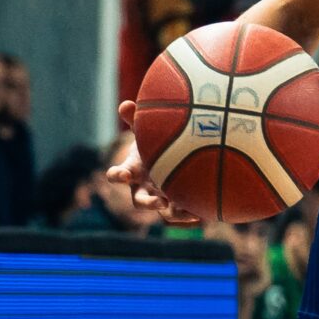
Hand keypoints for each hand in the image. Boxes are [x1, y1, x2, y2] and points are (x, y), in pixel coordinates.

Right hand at [110, 98, 204, 224]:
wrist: (167, 156)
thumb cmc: (151, 143)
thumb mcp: (145, 130)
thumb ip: (136, 119)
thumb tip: (126, 104)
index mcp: (131, 171)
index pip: (116, 176)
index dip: (117, 176)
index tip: (123, 175)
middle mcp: (141, 189)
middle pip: (138, 202)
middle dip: (147, 204)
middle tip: (160, 202)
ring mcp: (158, 199)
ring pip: (162, 213)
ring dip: (173, 213)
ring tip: (188, 212)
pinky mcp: (173, 205)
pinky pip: (179, 214)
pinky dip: (188, 214)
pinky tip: (202, 212)